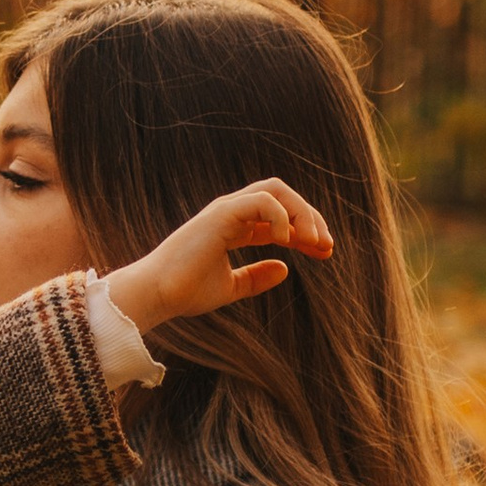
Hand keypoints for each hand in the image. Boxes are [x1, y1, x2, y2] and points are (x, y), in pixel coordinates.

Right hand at [102, 178, 333, 344]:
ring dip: (302, 213)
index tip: (325, 253)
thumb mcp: (230, 288)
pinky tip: (288, 242)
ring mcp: (226, 209)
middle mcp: (232, 212)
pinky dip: (281, 217)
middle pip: (283, 197)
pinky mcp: (221, 213)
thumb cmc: (185, 292)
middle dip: (310, 218)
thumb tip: (286, 270)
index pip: (280, 218)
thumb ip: (256, 278)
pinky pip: (262, 200)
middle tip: (327, 246)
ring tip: (314, 242)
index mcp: (234, 226)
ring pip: (276, 190)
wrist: (157, 295)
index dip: (306, 232)